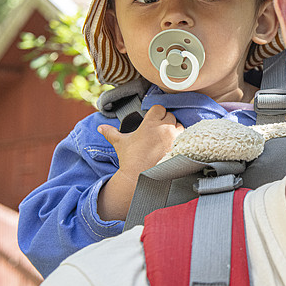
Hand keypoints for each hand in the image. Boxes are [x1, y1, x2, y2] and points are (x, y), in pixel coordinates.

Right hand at [96, 105, 183, 220]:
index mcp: (150, 123)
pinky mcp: (180, 147)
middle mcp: (165, 128)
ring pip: (180, 125)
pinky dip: (181, 139)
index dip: (156, 113)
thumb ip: (111, 133)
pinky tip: (173, 144)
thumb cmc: (130, 159)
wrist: (140, 177)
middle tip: (158, 130)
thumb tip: (100, 128)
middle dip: (165, 120)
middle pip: (170, 116)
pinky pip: (185, 137)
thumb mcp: (120, 143)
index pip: (159, 108)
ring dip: (175, 128)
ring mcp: (174, 137)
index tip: (153, 119)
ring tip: (167, 137)